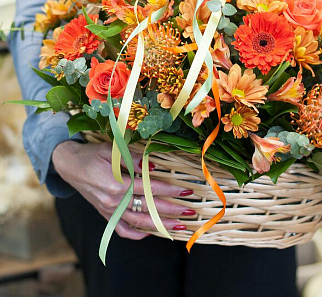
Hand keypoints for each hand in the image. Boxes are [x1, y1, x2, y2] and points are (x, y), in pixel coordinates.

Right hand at [52, 141, 194, 239]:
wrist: (67, 165)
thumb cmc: (91, 154)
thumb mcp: (111, 150)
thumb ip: (132, 159)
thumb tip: (152, 166)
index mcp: (116, 184)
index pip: (149, 189)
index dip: (169, 190)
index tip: (185, 191)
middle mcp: (113, 201)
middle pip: (148, 209)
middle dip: (171, 212)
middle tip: (190, 212)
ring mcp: (108, 210)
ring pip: (138, 223)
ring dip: (160, 226)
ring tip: (179, 227)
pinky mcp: (105, 214)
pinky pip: (122, 229)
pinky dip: (137, 233)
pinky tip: (151, 232)